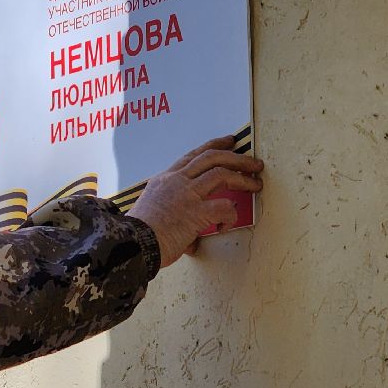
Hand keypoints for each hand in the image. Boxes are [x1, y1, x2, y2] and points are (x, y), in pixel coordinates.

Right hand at [128, 136, 263, 267]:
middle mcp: (176, 181)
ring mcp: (186, 195)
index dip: (214, 146)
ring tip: (256, 184)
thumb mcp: (152, 214)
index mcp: (164, 180)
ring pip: (222, 174)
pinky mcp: (195, 212)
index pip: (193, 156)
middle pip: (212, 157)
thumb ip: (174, 217)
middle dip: (237, 157)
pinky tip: (226, 225)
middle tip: (253, 162)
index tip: (229, 142)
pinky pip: (224, 207)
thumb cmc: (138, 235)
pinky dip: (230, 215)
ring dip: (243, 178)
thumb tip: (191, 238)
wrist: (131, 245)